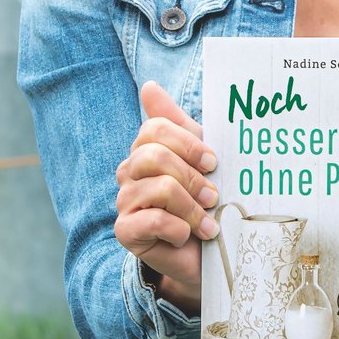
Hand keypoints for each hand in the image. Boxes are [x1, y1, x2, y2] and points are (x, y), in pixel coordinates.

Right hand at [114, 81, 218, 311]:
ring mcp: (124, 202)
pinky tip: (189, 237)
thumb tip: (148, 86)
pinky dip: (179, 229)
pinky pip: (151, 221)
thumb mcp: (201, 159)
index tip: (213, 161)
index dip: (188, 142)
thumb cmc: (207, 201)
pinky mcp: (125, 232)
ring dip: (192, 207)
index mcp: (146, 149)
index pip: (156, 128)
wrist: (208, 253)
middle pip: (155, 156)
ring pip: (159, 188)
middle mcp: (129, 172)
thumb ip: (178, 122)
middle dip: (193, 177)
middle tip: (214, 196)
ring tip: (208, 222)